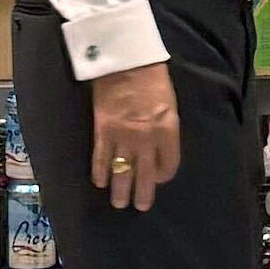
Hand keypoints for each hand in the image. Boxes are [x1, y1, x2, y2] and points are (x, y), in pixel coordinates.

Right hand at [89, 61, 181, 210]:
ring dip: (120, 190)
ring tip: (119, 203)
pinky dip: (100, 172)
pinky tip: (100, 182)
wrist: (125, 61)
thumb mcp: (169, 104)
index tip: (157, 179)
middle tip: (140, 206)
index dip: (163, 175)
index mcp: (167, 130)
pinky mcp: (103, 131)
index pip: (168, 164)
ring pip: (122, 171)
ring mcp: (123, 136)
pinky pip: (101, 158)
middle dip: (143, 193)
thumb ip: (165, 128)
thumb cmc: (152, 77)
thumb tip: (160, 147)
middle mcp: (146, 138)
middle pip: (145, 174)